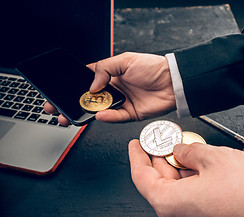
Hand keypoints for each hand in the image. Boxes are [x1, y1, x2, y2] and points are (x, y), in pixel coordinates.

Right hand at [44, 52, 175, 125]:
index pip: (88, 80)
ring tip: (74, 114)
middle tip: (59, 108)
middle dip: (74, 103)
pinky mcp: (130, 113)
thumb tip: (91, 85)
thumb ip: (104, 69)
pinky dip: (107, 117)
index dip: (74, 86)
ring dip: (86, 113)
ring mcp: (122, 102)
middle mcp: (115, 89)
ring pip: (99, 110)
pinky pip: (116, 117)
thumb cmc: (153, 67)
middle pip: (90, 98)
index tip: (61, 90)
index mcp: (111, 75)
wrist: (173, 82)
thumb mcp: (125, 60)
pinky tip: (99, 114)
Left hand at [129, 140, 243, 216]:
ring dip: (177, 165)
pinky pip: (189, 193)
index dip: (137, 156)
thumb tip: (181, 150)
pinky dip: (189, 176)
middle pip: (158, 181)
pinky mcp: (207, 216)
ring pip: (175, 186)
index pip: (141, 177)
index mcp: (171, 202)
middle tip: (163, 138)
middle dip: (159, 157)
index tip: (136, 143)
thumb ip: (191, 150)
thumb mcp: (215, 158)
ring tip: (185, 146)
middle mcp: (179, 214)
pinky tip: (198, 161)